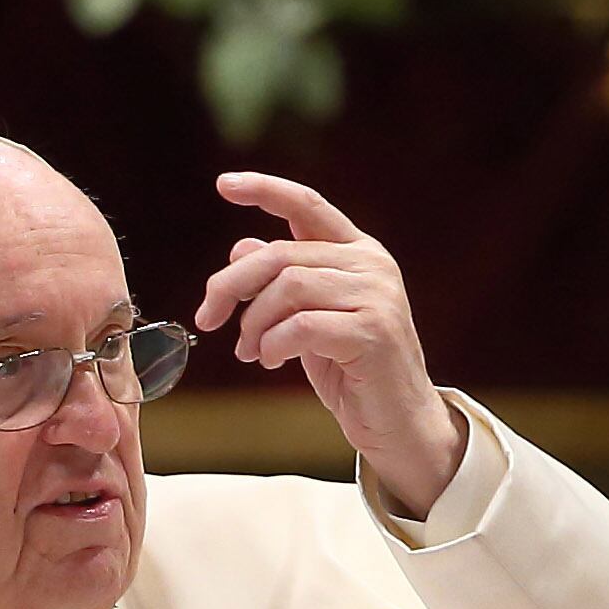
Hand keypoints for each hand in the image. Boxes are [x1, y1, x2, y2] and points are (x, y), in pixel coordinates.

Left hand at [194, 170, 468, 518]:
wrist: (400, 424)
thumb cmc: (354, 371)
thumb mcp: (309, 320)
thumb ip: (284, 282)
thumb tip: (241, 247)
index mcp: (358, 253)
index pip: (307, 206)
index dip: (265, 190)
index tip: (224, 184)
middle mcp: (371, 265)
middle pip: (281, 254)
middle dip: (232, 285)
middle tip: (208, 317)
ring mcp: (376, 297)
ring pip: (287, 287)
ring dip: (254, 323)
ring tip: (250, 351)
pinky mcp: (373, 332)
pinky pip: (301, 325)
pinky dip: (273, 344)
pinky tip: (271, 361)